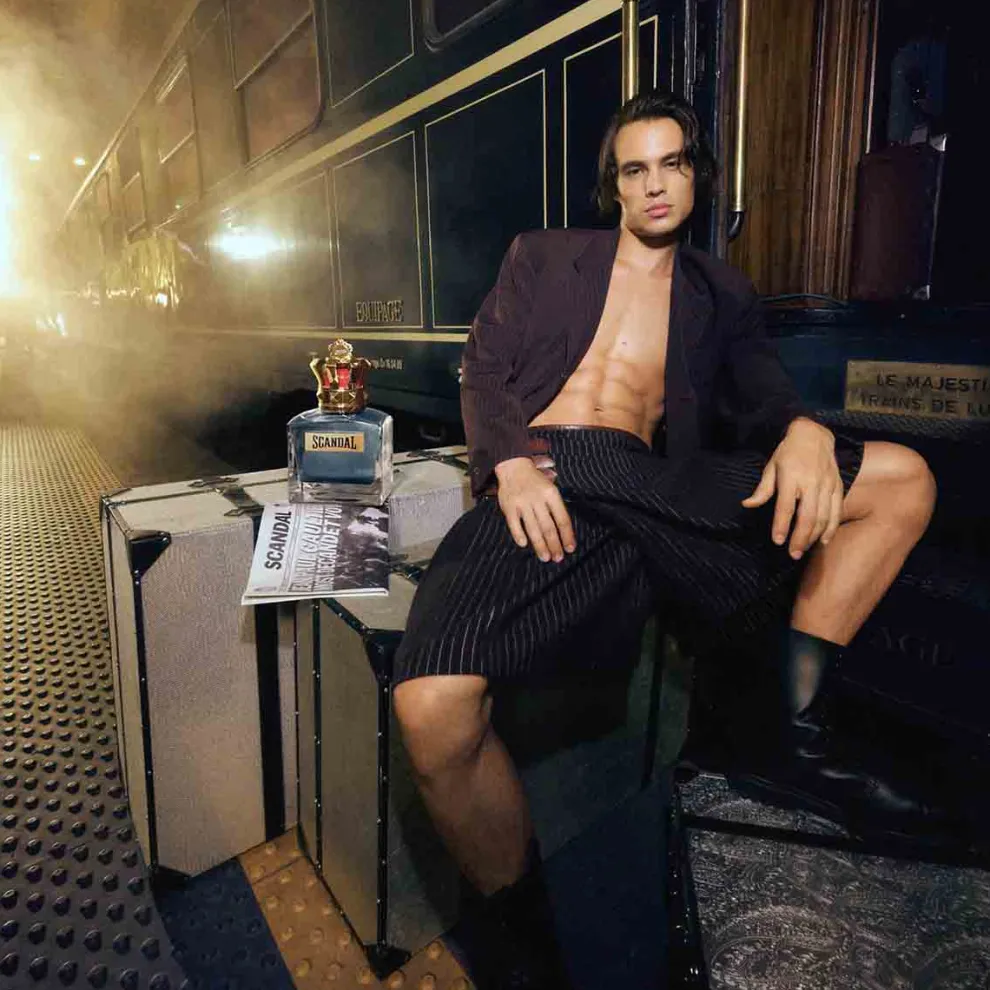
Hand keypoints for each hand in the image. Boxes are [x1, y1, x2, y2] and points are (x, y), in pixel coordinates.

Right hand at [495, 457, 575, 562]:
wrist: (513, 466)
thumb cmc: (535, 480)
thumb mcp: (550, 487)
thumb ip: (556, 506)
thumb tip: (565, 531)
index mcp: (551, 494)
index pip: (562, 519)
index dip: (567, 535)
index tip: (570, 548)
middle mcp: (537, 499)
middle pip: (548, 527)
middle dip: (554, 545)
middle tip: (558, 558)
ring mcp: (522, 503)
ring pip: (533, 529)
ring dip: (540, 545)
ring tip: (545, 557)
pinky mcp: (509, 507)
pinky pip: (514, 525)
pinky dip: (519, 535)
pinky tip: (524, 545)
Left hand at [741, 418, 841, 559]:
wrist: (814, 434)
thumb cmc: (788, 452)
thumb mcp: (771, 466)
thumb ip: (762, 489)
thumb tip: (748, 504)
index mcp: (791, 477)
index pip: (785, 506)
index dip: (781, 525)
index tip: (778, 541)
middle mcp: (811, 482)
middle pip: (807, 516)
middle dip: (800, 538)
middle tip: (792, 554)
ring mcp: (827, 485)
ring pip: (823, 517)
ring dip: (814, 536)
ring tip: (803, 549)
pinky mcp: (838, 486)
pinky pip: (837, 510)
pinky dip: (831, 527)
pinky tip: (823, 540)